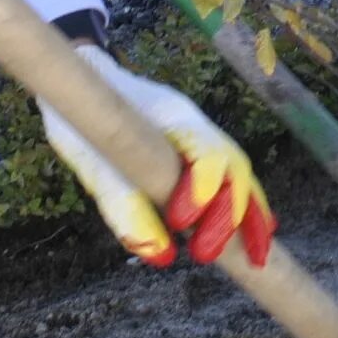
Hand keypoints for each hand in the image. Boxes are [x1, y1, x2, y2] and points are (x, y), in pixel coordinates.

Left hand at [43, 45, 275, 267]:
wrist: (81, 77)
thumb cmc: (80, 114)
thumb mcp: (90, 159)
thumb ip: (123, 205)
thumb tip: (160, 254)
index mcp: (172, 115)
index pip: (210, 152)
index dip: (203, 190)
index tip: (179, 223)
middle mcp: (196, 124)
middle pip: (234, 167)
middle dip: (230, 216)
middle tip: (205, 256)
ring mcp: (200, 135)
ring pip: (241, 175)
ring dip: (251, 219)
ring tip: (257, 260)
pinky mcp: (194, 152)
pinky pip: (231, 180)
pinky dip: (247, 210)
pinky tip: (256, 238)